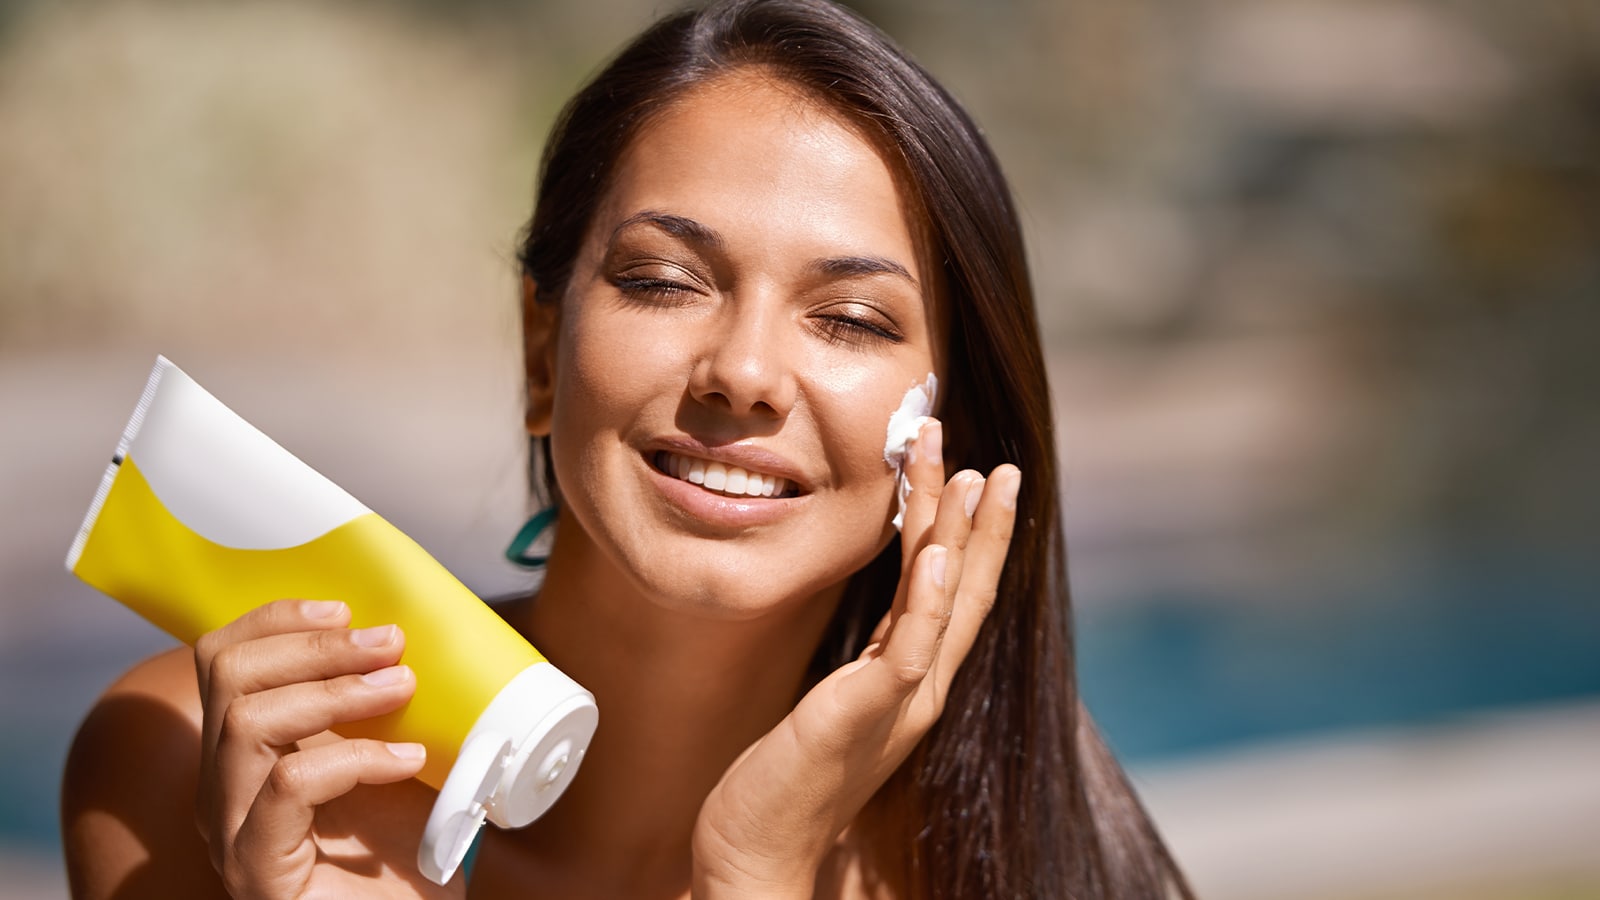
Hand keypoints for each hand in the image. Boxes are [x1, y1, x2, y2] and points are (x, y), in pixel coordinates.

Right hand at [193, 600, 455, 898]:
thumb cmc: (404, 863)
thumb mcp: (401, 765)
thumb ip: (395, 710)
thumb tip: (427, 640)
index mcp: (247, 756)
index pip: (224, 661)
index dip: (277, 620)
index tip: (346, 605)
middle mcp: (222, 790)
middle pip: (227, 677)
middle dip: (312, 644)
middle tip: (389, 642)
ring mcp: (231, 832)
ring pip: (245, 723)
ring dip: (334, 691)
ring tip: (401, 688)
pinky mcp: (255, 870)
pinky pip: (289, 786)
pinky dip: (355, 758)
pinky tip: (407, 760)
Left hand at [691, 419, 1020, 896]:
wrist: (759, 849)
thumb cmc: (787, 777)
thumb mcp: (835, 700)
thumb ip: (864, 659)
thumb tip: (877, 615)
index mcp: (913, 680)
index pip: (956, 594)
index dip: (973, 537)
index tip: (978, 477)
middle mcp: (921, 688)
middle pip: (967, 589)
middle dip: (983, 522)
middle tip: (1000, 461)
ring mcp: (900, 701)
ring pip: (945, 603)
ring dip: (960, 534)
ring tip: (972, 475)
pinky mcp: (867, 713)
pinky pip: (910, 648)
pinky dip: (931, 600)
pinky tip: (939, 554)